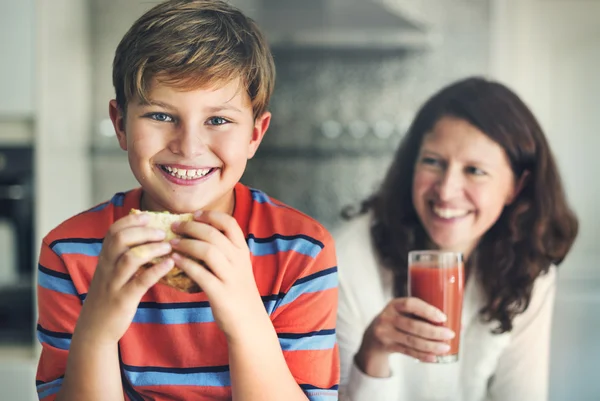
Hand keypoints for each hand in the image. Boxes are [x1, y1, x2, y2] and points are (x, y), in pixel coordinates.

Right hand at [74, 212, 174, 344]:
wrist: (94, 328)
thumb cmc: (109, 296)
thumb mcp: (111, 272)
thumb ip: (123, 255)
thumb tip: (146, 236)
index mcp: (104, 259)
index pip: (113, 231)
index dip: (131, 220)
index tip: (148, 216)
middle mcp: (107, 268)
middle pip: (120, 239)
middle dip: (142, 231)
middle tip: (162, 232)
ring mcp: (114, 283)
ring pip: (130, 258)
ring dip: (151, 248)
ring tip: (168, 246)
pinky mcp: (123, 299)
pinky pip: (141, 281)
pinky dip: (157, 270)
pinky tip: (170, 263)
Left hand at [170, 210, 264, 337]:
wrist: (249, 322)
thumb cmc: (237, 291)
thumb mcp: (237, 266)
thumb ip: (224, 250)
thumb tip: (199, 232)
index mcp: (242, 251)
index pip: (229, 223)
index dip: (210, 215)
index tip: (194, 214)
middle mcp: (238, 261)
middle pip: (213, 234)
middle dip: (191, 227)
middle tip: (174, 226)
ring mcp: (231, 277)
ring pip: (207, 251)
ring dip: (186, 244)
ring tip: (172, 243)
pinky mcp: (221, 293)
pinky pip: (200, 274)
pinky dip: (185, 264)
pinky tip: (174, 261)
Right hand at [356, 297, 454, 371]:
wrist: (372, 338)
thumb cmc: (397, 322)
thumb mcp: (402, 312)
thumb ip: (424, 315)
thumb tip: (460, 322)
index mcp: (394, 304)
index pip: (410, 304)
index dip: (427, 310)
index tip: (443, 317)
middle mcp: (387, 317)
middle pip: (412, 325)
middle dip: (434, 332)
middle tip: (449, 334)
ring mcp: (385, 333)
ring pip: (411, 341)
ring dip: (431, 345)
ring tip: (445, 347)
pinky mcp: (387, 346)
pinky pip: (408, 352)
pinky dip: (422, 355)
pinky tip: (434, 358)